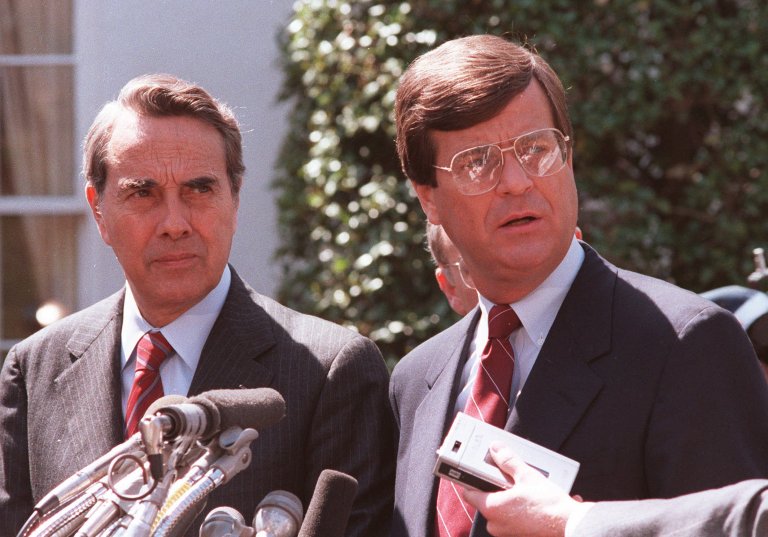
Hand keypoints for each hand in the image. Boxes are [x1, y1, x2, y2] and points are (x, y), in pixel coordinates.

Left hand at [462, 442, 584, 536]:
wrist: (569, 526)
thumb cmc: (548, 505)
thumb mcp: (527, 475)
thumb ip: (508, 461)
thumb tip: (496, 449)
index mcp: (492, 508)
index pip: (469, 493)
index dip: (471, 480)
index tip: (473, 473)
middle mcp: (496, 524)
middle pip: (487, 501)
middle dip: (497, 489)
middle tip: (509, 479)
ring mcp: (507, 533)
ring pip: (501, 511)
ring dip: (510, 500)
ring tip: (526, 490)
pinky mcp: (518, 536)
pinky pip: (513, 520)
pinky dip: (520, 510)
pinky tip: (534, 501)